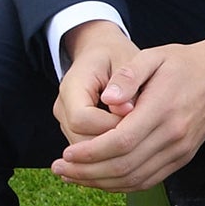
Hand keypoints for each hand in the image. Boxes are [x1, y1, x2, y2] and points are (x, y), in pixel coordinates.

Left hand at [51, 32, 204, 192]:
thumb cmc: (183, 63)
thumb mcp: (153, 56)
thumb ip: (128, 75)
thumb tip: (107, 98)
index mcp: (163, 109)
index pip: (120, 142)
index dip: (90, 153)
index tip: (66, 153)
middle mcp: (174, 135)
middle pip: (124, 166)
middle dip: (87, 172)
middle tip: (59, 169)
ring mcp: (181, 150)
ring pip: (135, 179)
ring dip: (100, 183)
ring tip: (73, 177)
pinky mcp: (183, 157)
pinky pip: (149, 180)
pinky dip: (121, 185)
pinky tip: (100, 179)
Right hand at [54, 20, 137, 146]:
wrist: (102, 53)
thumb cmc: (117, 55)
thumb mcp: (126, 59)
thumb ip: (127, 83)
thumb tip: (125, 111)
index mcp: (72, 86)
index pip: (82, 119)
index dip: (110, 123)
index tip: (136, 115)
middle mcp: (63, 108)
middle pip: (81, 140)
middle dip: (112, 141)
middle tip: (141, 130)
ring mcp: (66, 122)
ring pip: (84, 152)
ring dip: (113, 149)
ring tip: (138, 134)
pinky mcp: (76, 132)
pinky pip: (90, 153)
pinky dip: (110, 152)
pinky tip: (132, 143)